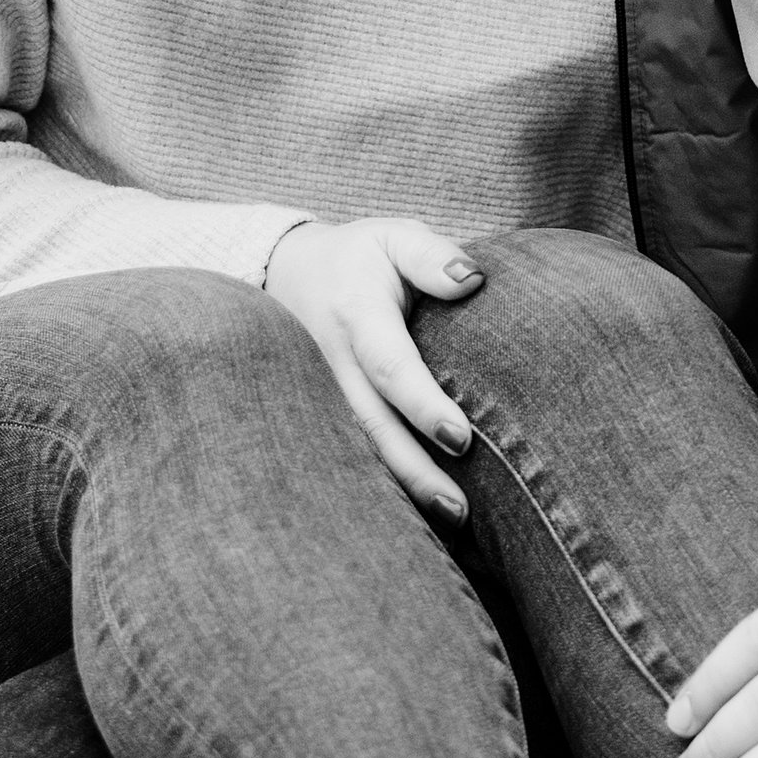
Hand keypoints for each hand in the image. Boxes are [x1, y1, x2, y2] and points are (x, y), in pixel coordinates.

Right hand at [260, 218, 485, 522]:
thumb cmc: (358, 257)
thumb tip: (472, 279)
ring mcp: (318, 393)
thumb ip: (431, 255)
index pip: (390, 366)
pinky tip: (413, 518)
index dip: (423, 404)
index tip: (461, 438)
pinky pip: (346, 454)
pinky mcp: (317, 414)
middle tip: (460, 507)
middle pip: (372, 425)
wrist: (285, 270)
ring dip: (400, 489)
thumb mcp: (393, 237)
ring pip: (355, 450)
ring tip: (449, 520)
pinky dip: (379, 486)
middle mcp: (331, 362)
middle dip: (415, 470)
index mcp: (356, 316)